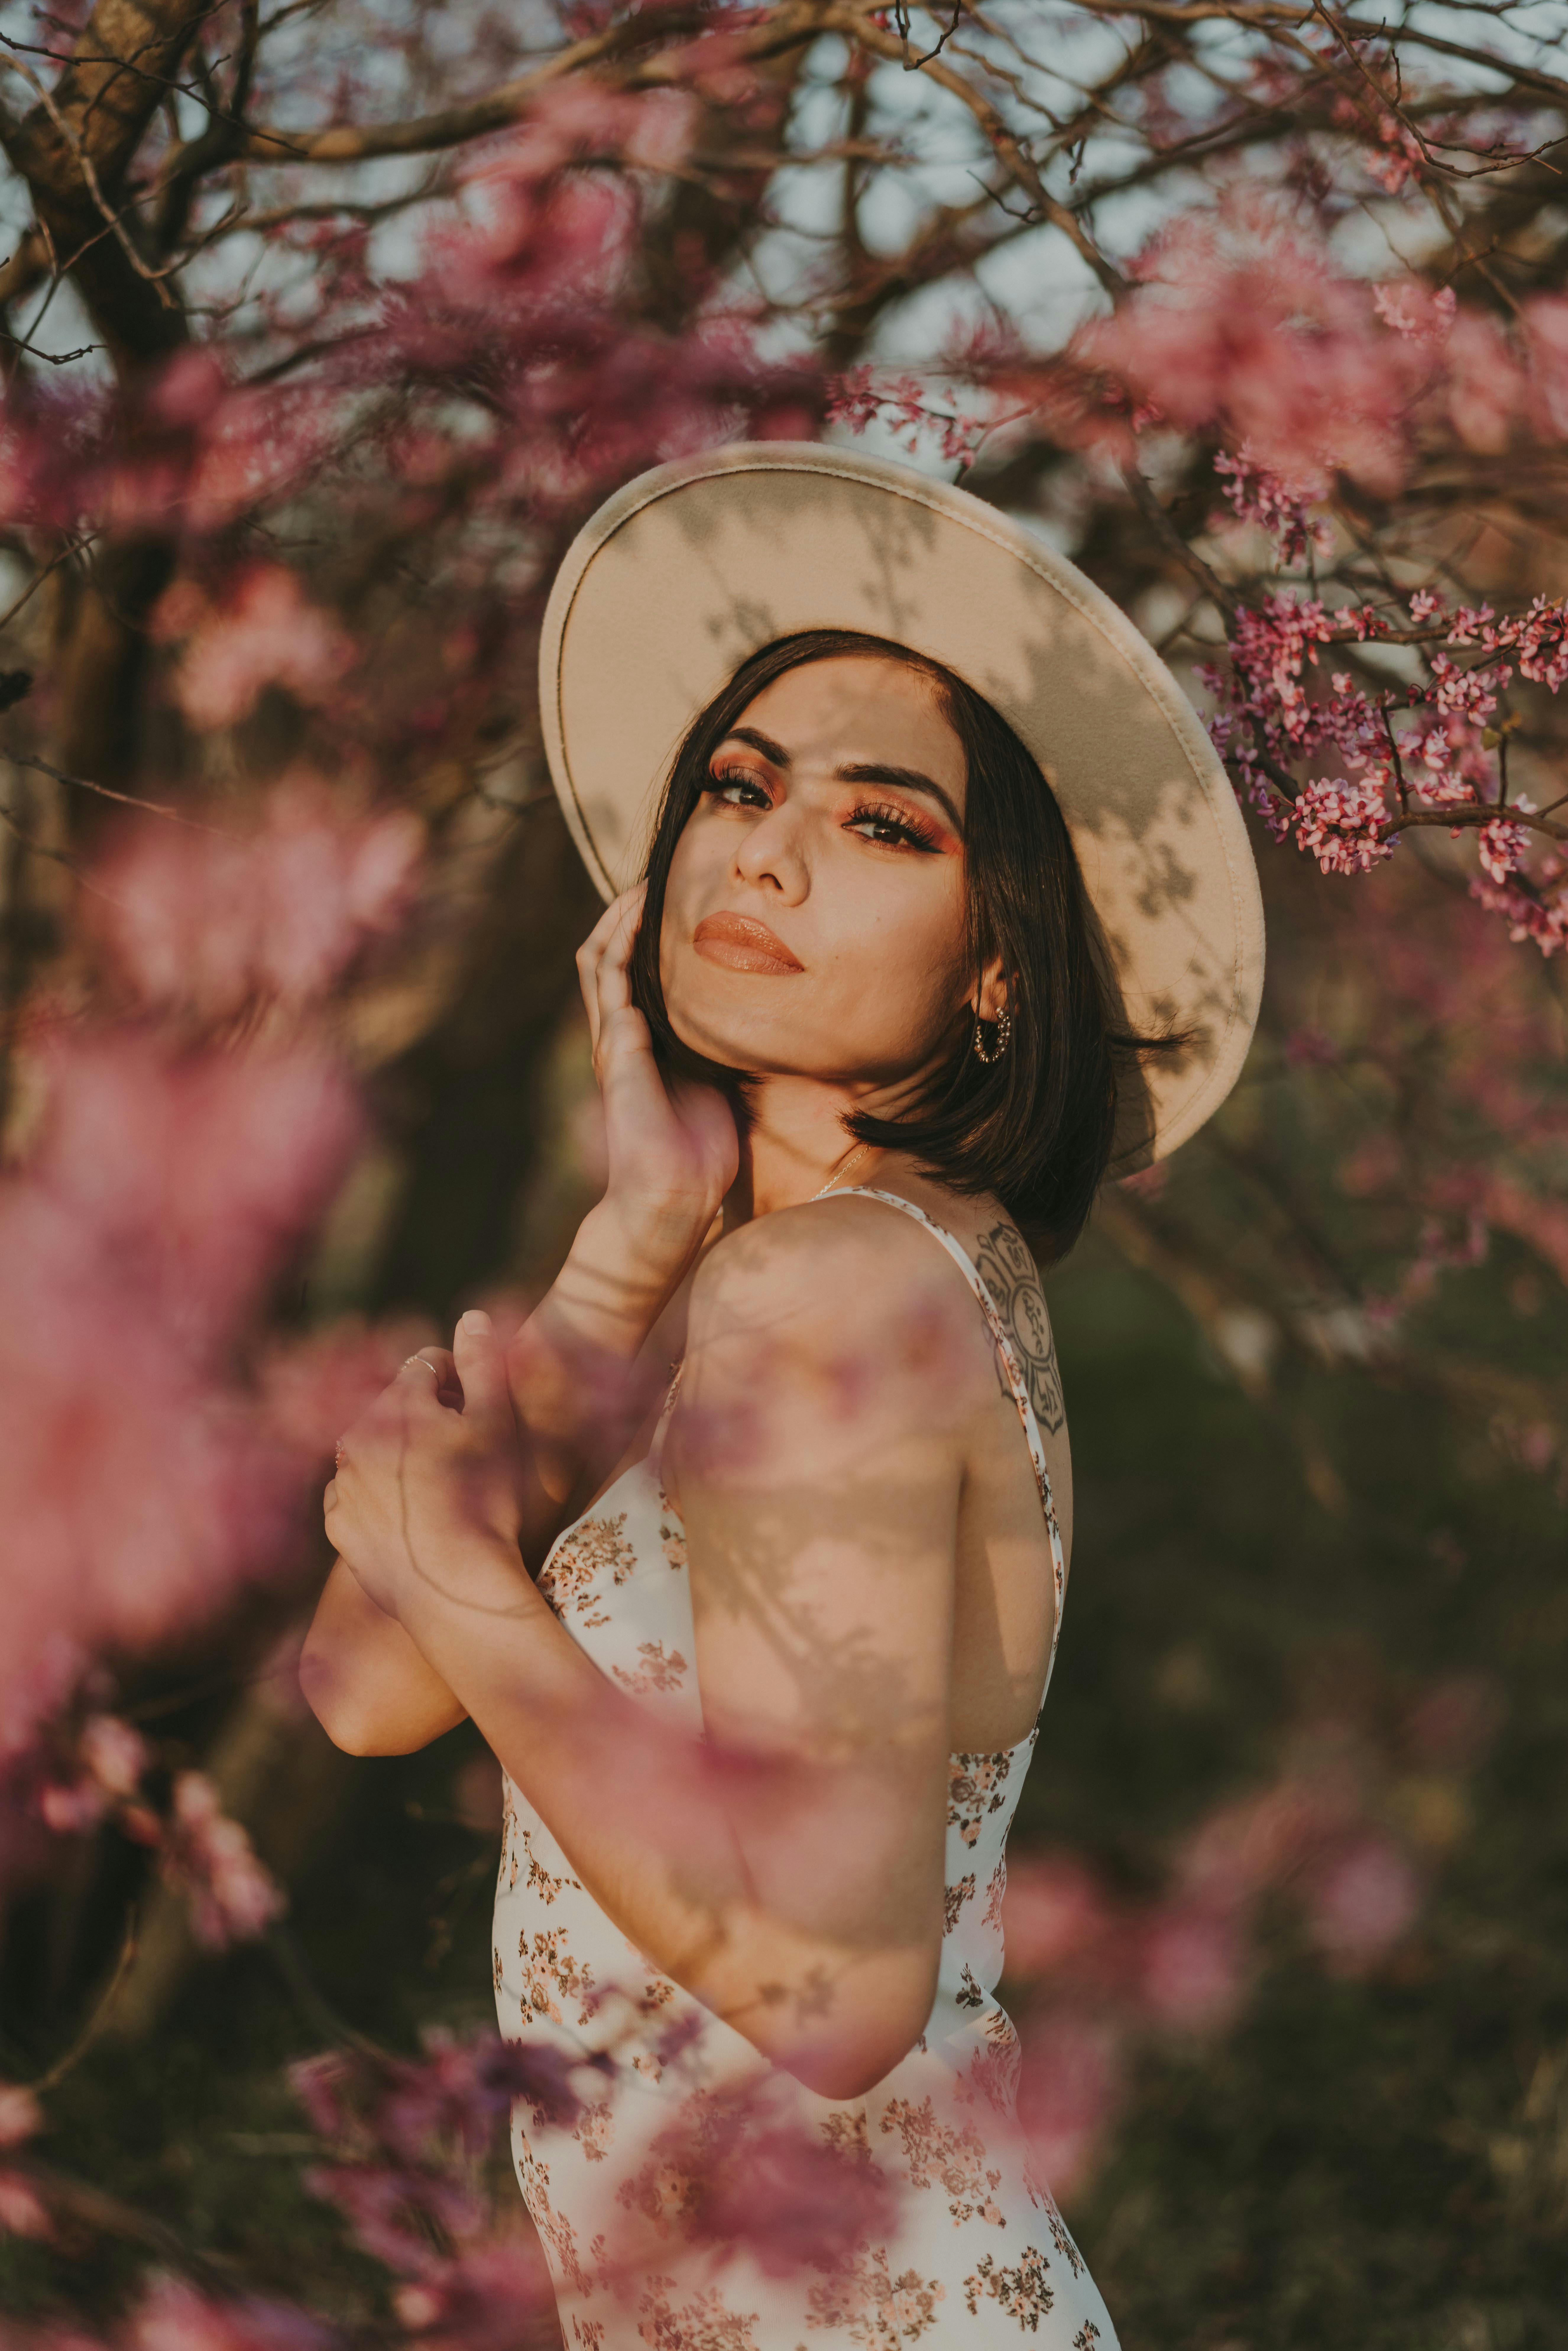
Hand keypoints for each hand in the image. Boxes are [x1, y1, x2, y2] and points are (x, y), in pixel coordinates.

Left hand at [325, 1313, 522, 1618]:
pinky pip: (353, 1496)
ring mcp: (342, 1485)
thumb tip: (472, 1316)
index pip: (426, 1366)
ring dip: (398, 1454)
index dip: (457, 1380)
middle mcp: (356, 1436)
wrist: (459, 1589)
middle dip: (425, 1416)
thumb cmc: (488, 1500)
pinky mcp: (339, 1527)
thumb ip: (484, 1364)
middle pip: (394, 1407)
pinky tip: (409, 1512)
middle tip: (463, 1447)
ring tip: (439, 1482)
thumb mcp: (498, 1423)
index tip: (477, 1404)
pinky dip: (376, 1496)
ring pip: (371, 1450)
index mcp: (397, 1404)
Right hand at [579, 884, 738, 1268]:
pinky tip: (637, 919)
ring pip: (600, 961)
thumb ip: (723, 1053)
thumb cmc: (698, 1156)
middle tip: (654, 876)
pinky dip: (621, 947)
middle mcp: (620, 1038)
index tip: (673, 901)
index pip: (630, 975)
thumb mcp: (718, 1088)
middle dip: (625, 915)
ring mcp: (613, 1043)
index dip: (642, 936)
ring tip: (642, 884)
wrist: (671, 1201)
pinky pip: (611, 985)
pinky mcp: (617, 1053)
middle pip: (607, 958)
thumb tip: (763, 1024)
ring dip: (618, 919)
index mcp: (641, 1045)